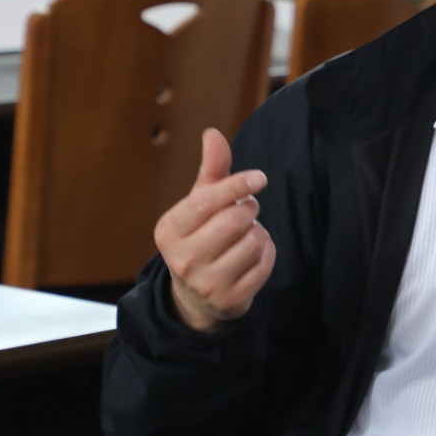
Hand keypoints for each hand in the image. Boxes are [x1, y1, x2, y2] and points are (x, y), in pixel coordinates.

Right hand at [154, 128, 275, 333]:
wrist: (197, 297)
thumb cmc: (200, 237)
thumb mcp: (199, 203)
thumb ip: (210, 170)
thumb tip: (213, 133)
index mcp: (169, 231)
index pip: (207, 201)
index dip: (237, 185)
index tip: (259, 178)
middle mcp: (182, 260)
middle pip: (235, 220)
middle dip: (249, 210)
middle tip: (246, 212)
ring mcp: (205, 284)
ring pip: (253, 241)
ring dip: (258, 232)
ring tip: (245, 235)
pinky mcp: (230, 301)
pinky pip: (265, 264)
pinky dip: (267, 252)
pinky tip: (254, 253)